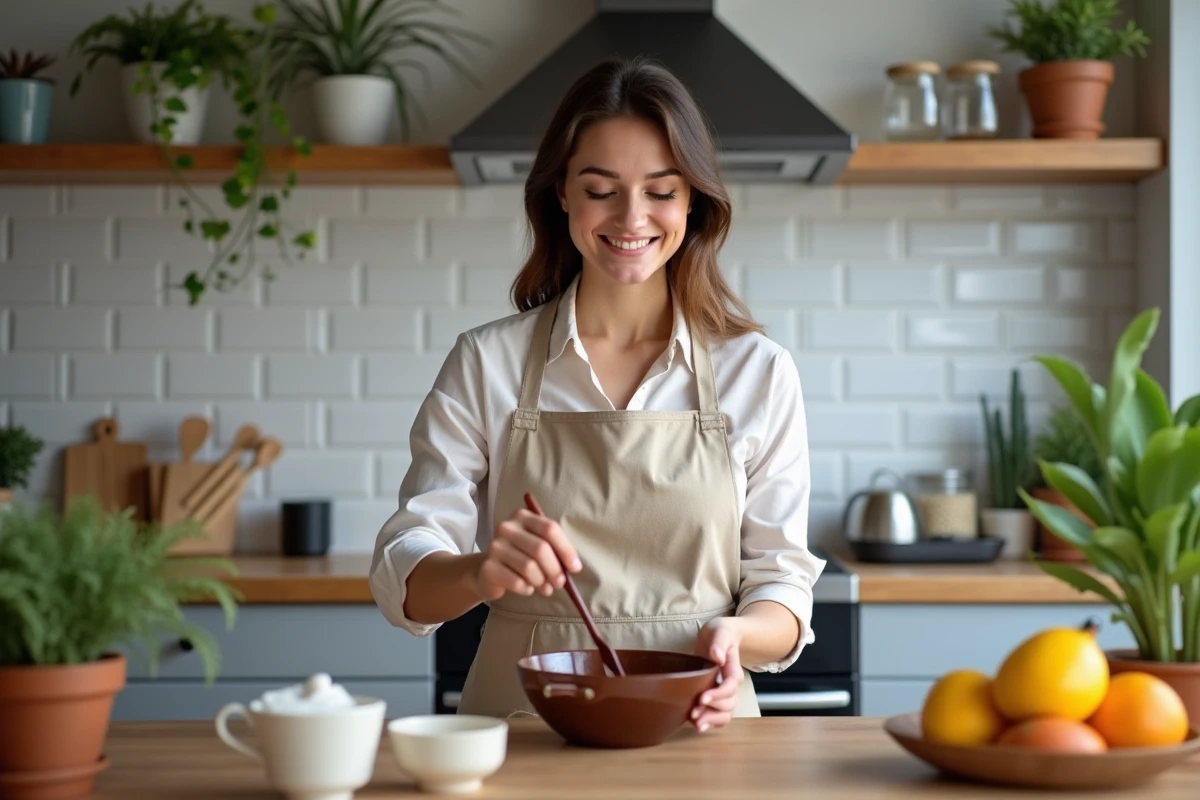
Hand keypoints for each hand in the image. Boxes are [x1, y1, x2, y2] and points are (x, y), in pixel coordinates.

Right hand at [472, 508, 582, 600]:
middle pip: (540, 549)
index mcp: (523, 516)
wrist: (489, 571)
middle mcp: (507, 527)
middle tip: (560, 583)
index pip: (550, 529)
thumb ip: (555, 551)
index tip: (575, 568)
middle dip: (555, 570)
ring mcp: (495, 546)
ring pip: (529, 567)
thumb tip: (574, 567)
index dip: (566, 550)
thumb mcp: (538, 547)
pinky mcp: (488, 567)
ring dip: (541, 582)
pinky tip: (527, 588)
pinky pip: (516, 582)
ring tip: (545, 588)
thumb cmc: (521, 557)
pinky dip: (527, 589)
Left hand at [691, 618, 743, 732]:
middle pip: (729, 704)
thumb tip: (717, 656)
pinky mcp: (715, 697)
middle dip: (712, 711)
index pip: (730, 686)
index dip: (719, 694)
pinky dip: (709, 722)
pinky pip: (717, 715)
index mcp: (733, 670)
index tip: (702, 697)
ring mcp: (723, 693)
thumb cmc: (720, 633)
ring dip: (711, 720)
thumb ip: (719, 643)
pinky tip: (696, 725)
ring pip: (724, 714)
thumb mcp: (720, 631)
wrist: (720, 637)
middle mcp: (730, 685)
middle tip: (694, 713)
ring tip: (696, 723)